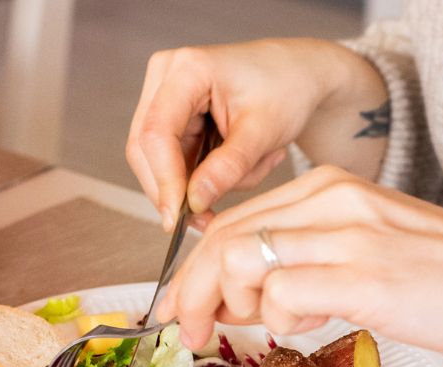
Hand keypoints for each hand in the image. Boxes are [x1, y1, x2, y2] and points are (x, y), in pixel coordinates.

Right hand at [127, 39, 386, 230]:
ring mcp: (165, 95)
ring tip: (254, 167)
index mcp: (187, 68)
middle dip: (174, 189)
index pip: (157, 132)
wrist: (297, 75)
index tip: (176, 218)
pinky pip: (176, 159)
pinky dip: (206, 174)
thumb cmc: (286, 90)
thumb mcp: (263, 132)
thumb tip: (193, 203)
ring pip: (158, 159)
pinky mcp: (174, 116)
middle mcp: (166, 76)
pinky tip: (245, 162)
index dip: (163, 179)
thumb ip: (228, 167)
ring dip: (198, 182)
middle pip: (145, 147)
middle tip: (206, 221)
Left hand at [155, 166, 442, 359]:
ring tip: (258, 329)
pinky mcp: (366, 278)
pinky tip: (308, 325)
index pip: (233, 219)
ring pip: (241, 261)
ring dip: (231, 307)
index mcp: (332, 188)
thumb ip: (315, 255)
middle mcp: (333, 201)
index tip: (187, 306)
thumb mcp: (375, 244)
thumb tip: (253, 292)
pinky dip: (278, 319)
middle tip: (192, 332)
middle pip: (223, 239)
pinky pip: (282, 294)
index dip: (196, 269)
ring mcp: (350, 237)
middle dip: (192, 292)